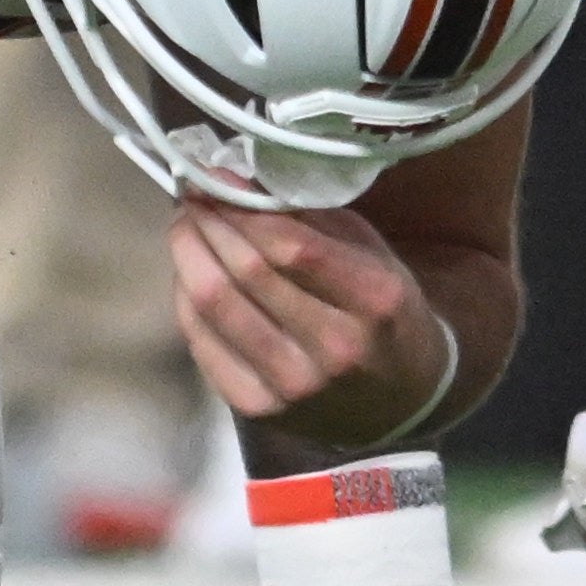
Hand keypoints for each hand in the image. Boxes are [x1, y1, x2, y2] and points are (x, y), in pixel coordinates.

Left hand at [170, 197, 450, 439]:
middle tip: (192, 195)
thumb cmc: (387, 318)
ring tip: (184, 226)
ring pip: (215, 306)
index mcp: (372, 300)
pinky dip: (186, 301)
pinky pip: (202, 344)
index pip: (291, 246)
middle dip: (209, 222)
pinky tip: (188, 274)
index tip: (213, 176)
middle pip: (247, 271)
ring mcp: (291, 384)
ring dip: (188, 255)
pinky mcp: (258, 409)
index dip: (242, 205)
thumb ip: (318, 222)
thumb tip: (250, 181)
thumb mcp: (376, 258)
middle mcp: (332, 346)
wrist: (400, 406)